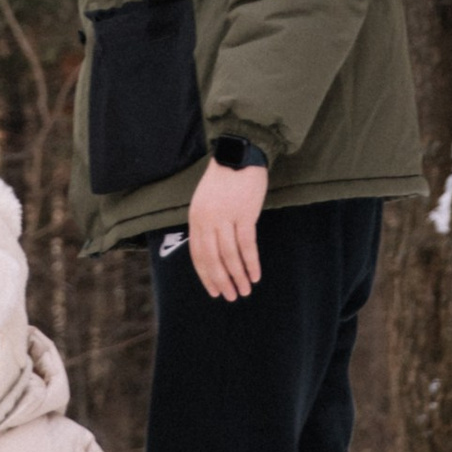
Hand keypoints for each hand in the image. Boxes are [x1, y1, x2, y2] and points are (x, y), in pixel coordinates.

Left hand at [187, 157, 267, 300]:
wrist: (239, 155)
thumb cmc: (223, 179)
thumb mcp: (205, 201)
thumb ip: (206, 225)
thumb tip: (212, 253)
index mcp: (196, 218)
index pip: (197, 254)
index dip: (206, 275)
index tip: (214, 291)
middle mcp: (207, 220)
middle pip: (213, 258)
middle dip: (221, 281)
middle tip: (230, 297)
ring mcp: (226, 217)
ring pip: (230, 255)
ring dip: (238, 276)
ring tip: (245, 291)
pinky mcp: (245, 213)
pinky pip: (247, 245)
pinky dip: (251, 263)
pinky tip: (256, 275)